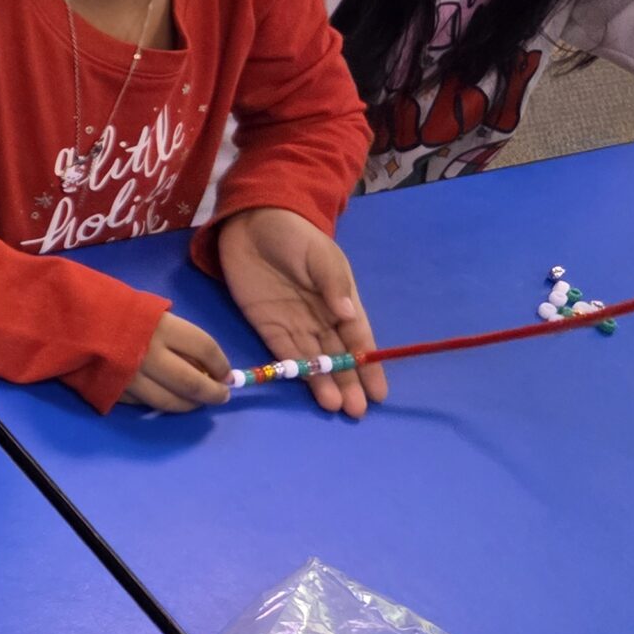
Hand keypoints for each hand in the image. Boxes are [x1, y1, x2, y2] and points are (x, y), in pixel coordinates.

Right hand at [121, 309, 233, 412]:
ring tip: (197, 402)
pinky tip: (166, 398)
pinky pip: (143, 403)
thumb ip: (176, 335)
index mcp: (161, 328)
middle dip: (212, 393)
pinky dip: (158, 403)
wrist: (64, 317)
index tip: (227, 374)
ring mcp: (129, 377)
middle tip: (221, 395)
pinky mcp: (112, 390)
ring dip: (188, 405)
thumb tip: (202, 364)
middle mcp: (149, 355)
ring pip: (168, 401)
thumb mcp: (150, 311)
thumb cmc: (114, 308)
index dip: (221, 364)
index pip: (205, 349)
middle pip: (191, 383)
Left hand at [216, 206, 385, 419]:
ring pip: (312, 359)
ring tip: (334, 406)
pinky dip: (294, 369)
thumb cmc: (295, 236)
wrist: (253, 222)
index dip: (368, 364)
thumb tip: (347, 314)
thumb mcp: (320, 256)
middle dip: (348, 382)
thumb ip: (333, 285)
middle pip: (337, 355)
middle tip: (356, 411)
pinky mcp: (266, 324)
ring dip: (324, 382)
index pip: (358, 337)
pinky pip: (283, 351)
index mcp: (341, 300)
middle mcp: (320, 318)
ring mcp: (293, 323)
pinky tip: (308, 387)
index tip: (379, 391)